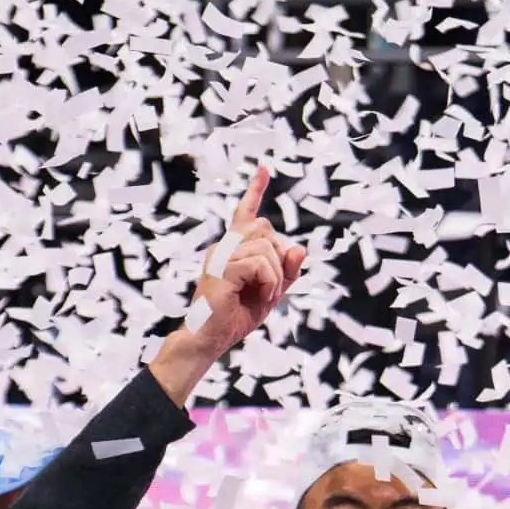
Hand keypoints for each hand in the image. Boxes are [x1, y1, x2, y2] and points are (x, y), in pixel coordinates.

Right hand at [151, 168, 308, 403]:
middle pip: (266, 229)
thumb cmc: (236, 318)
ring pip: (265, 246)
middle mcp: (224, 246)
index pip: (246, 214)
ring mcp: (221, 254)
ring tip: (264, 296)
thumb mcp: (271, 293)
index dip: (256, 190)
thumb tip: (299, 247)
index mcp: (233, 249)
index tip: (264, 169)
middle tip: (272, 286)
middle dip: (278, 257)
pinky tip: (261, 297)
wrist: (210, 339)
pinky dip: (270, 282)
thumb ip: (286, 271)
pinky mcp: (222, 267)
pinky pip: (261, 263)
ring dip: (275, 274)